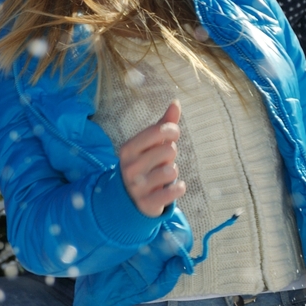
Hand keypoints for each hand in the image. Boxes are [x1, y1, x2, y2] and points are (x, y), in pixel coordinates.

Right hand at [119, 100, 185, 217]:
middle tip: (162, 161)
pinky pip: (174, 191)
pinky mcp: (147, 203)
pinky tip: (171, 188)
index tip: (173, 135)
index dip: (172, 130)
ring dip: (173, 173)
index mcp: (128, 149)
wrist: (128, 198)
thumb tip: (176, 102)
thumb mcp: (150, 144)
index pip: (158, 131)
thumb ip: (163, 124)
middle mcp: (129, 168)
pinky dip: (178, 188)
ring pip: (171, 171)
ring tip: (162, 176)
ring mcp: (136, 187)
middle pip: (168, 151)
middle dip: (170, 155)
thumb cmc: (145, 164)